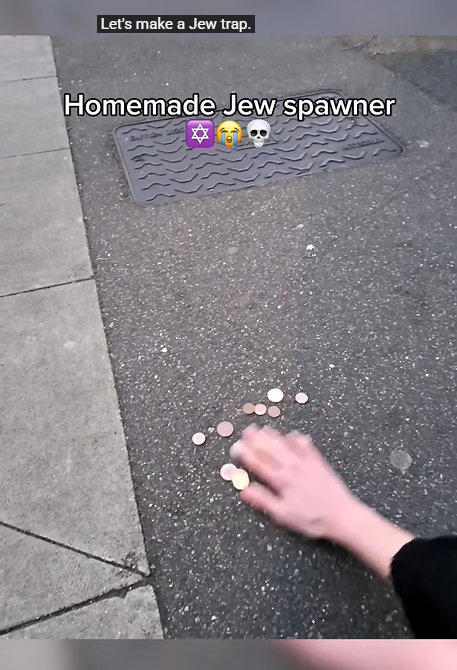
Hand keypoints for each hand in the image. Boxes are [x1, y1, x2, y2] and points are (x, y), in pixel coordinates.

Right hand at [231, 426, 358, 540]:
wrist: (342, 515)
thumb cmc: (312, 519)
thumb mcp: (283, 515)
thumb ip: (263, 500)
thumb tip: (244, 489)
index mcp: (281, 480)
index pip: (258, 463)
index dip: (246, 454)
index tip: (236, 447)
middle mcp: (291, 467)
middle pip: (270, 449)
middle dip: (256, 440)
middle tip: (246, 431)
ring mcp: (306, 462)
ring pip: (285, 444)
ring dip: (273, 436)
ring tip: (263, 429)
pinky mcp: (318, 462)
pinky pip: (306, 445)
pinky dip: (297, 438)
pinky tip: (292, 435)